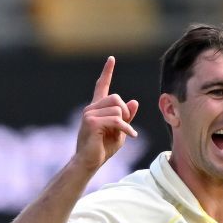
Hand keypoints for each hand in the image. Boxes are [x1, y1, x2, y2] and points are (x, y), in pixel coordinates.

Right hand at [75, 56, 138, 171]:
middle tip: (127, 125)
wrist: (89, 162)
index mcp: (97, 108)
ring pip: (117, 108)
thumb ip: (126, 116)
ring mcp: (89, 114)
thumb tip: (134, 101)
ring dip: (125, 122)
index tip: (111, 59)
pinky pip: (116, 119)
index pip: (101, 86)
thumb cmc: (103, 149)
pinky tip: (131, 136)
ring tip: (125, 133)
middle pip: (116, 97)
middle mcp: (91, 108)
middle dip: (125, 111)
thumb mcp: (120, 131)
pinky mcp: (92, 122)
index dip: (107, 72)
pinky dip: (126, 128)